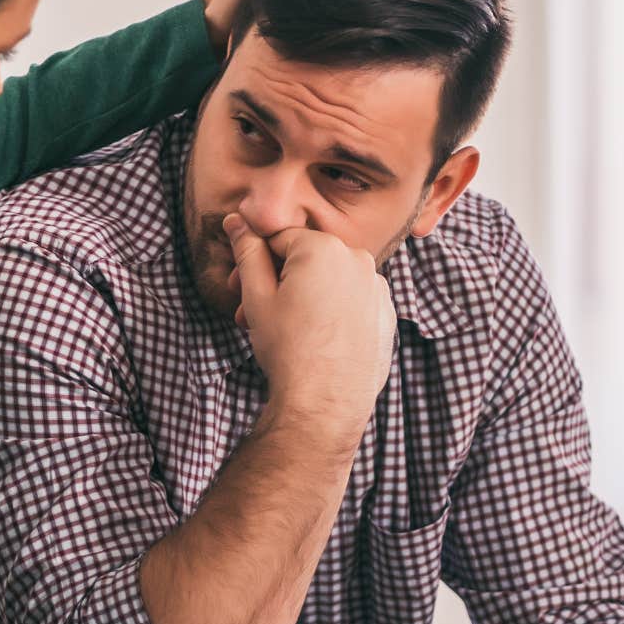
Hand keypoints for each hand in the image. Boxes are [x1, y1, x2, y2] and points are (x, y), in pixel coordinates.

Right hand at [226, 215, 394, 435]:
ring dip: (304, 296)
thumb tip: (237, 220)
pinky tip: (316, 338)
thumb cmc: (288, 350)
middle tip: (254, 314)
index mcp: (323, 248)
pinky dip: (332, 311)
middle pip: (306, 258)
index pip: (278, 239)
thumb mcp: (257, 297)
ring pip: (330, 279)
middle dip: (278, 281)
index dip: (255, 263)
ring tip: (284, 330)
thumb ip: (247, 252)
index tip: (240, 290)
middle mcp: (357, 259)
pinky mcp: (385, 313)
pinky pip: (352, 300)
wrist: (325, 403)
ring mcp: (376, 287)